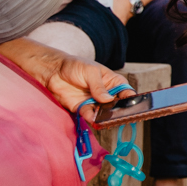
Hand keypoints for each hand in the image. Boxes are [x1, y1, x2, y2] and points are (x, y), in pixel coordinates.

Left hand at [0, 38, 129, 111]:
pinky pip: (90, 116)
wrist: (53, 71)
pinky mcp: (82, 109)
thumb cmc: (74, 66)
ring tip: (108, 119)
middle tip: (120, 115)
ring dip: (106, 117)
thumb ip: (98, 86)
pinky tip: (95, 120)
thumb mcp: (90, 71)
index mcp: (112, 82)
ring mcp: (94, 102)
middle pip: (117, 105)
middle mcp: (106, 94)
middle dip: (120, 111)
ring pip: (104, 113)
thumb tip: (108, 99)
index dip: (131, 99)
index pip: (126, 92)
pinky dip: (93, 119)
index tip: (133, 105)